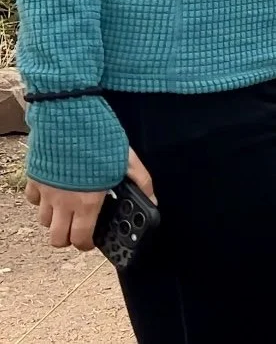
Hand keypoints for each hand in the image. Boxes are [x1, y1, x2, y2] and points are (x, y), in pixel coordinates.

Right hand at [24, 150, 155, 251]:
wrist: (70, 119)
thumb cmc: (101, 139)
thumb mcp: (128, 161)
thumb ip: (142, 183)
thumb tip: (153, 202)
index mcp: (88, 201)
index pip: (81, 238)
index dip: (87, 244)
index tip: (92, 240)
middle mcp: (63, 202)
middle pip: (57, 239)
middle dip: (68, 239)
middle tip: (79, 228)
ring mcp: (46, 192)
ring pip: (44, 222)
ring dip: (56, 220)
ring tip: (69, 208)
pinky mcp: (35, 180)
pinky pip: (34, 200)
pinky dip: (42, 200)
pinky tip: (56, 191)